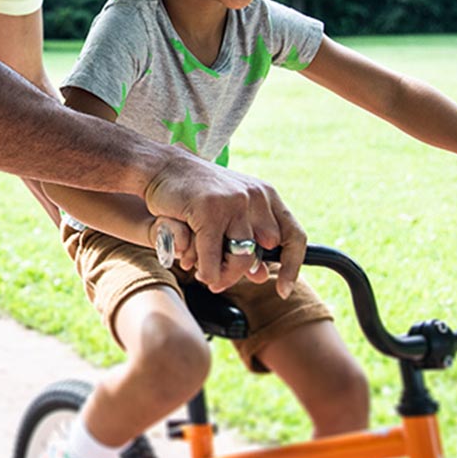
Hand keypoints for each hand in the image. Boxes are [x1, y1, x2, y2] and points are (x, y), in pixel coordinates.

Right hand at [144, 149, 305, 295]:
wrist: (162, 167)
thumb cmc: (196, 192)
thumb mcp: (229, 212)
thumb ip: (247, 240)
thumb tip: (262, 276)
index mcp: (266, 195)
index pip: (294, 236)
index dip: (292, 267)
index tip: (284, 290)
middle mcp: (255, 196)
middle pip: (261, 253)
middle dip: (239, 273)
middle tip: (221, 281)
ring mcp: (233, 201)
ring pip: (240, 258)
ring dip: (222, 276)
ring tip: (207, 278)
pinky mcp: (209, 209)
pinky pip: (212, 256)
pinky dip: (205, 270)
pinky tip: (194, 269)